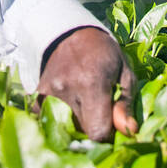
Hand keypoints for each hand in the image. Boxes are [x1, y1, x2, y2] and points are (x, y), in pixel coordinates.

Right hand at [34, 26, 137, 141]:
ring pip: (67, 128)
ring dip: (78, 122)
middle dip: (94, 126)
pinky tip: (70, 103)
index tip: (113, 124)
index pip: (97, 131)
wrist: (70, 33)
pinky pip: (51, 120)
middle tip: (100, 109)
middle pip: (82, 132)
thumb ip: (125, 103)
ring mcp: (48, 93)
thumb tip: (129, 130)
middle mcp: (67, 89)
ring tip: (85, 103)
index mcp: (92, 82)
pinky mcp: (37, 96)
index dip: (108, 134)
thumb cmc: (103, 52)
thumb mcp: (124, 72)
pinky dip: (61, 118)